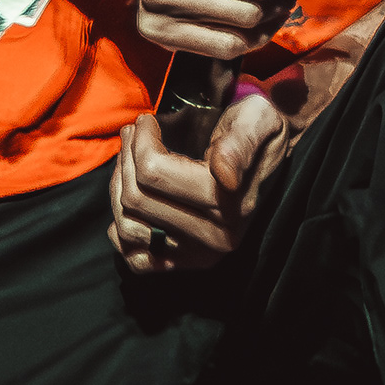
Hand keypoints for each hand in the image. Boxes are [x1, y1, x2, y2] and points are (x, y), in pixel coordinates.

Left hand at [105, 79, 298, 274]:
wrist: (266, 154)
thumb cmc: (255, 130)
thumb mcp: (257, 120)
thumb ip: (240, 144)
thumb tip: (225, 175)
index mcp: (230, 203)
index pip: (154, 173)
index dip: (141, 140)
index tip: (147, 120)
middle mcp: (216, 238)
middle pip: (136, 199)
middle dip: (127, 158)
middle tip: (133, 134)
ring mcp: (198, 255)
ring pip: (128, 226)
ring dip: (118, 188)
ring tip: (129, 160)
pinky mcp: (184, 264)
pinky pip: (136, 259)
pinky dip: (122, 233)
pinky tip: (129, 204)